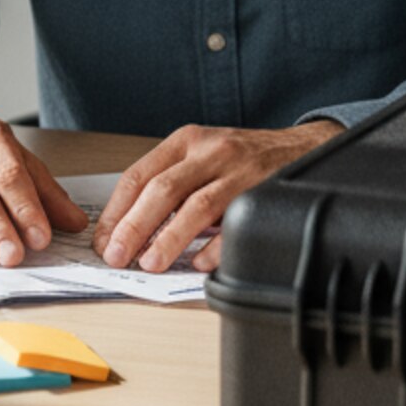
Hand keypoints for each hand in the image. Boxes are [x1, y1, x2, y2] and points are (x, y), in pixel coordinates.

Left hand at [93, 120, 342, 272]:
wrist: (302, 146)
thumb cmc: (241, 158)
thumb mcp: (200, 156)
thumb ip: (169, 184)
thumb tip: (126, 230)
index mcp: (185, 141)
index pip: (138, 176)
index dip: (116, 212)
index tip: (103, 241)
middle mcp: (210, 151)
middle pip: (162, 190)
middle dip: (134, 227)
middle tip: (117, 256)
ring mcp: (239, 170)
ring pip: (197, 206)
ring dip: (169, 239)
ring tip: (150, 263)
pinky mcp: (265, 190)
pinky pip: (236, 223)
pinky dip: (216, 247)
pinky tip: (200, 263)